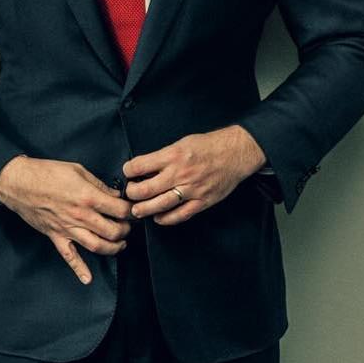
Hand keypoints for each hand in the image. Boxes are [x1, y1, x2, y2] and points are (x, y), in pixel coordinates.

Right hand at [0, 156, 132, 285]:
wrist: (19, 182)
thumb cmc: (46, 172)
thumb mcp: (77, 170)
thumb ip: (98, 185)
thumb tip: (113, 194)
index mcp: (88, 197)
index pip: (120, 210)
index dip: (131, 210)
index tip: (133, 208)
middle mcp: (81, 216)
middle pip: (113, 231)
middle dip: (126, 230)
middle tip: (128, 225)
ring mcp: (68, 229)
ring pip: (97, 246)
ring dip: (113, 248)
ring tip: (120, 244)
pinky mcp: (56, 237)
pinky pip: (69, 257)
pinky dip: (79, 270)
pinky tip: (88, 279)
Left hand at [122, 126, 265, 225]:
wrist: (236, 153)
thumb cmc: (209, 145)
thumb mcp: (183, 142)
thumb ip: (165, 156)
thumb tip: (145, 167)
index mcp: (173, 155)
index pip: (141, 165)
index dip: (129, 170)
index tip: (127, 172)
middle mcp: (180, 173)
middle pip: (146, 189)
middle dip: (133, 193)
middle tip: (130, 193)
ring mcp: (191, 189)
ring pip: (160, 205)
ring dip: (144, 210)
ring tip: (137, 211)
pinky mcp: (202, 201)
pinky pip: (180, 215)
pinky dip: (166, 219)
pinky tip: (159, 219)